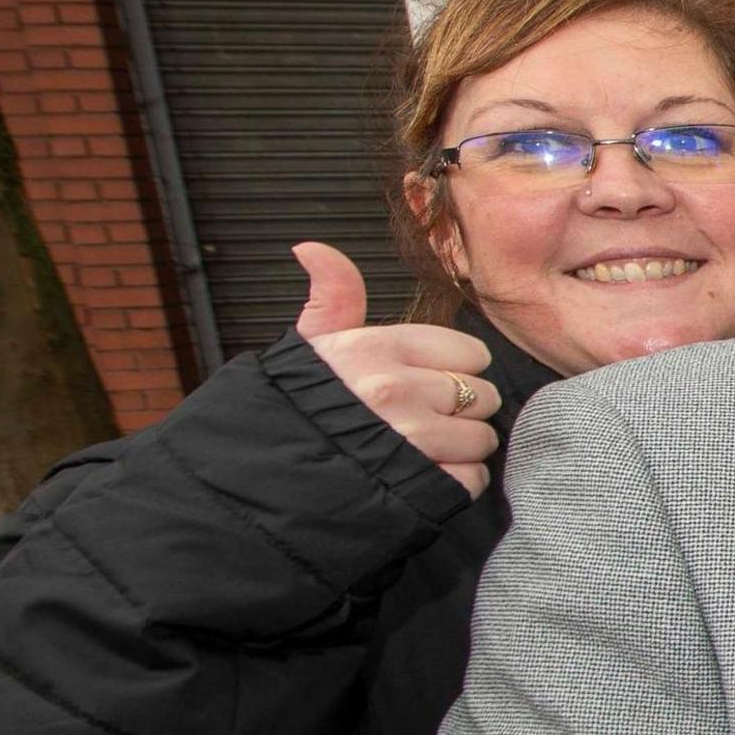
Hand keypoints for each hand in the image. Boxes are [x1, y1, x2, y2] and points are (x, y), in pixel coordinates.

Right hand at [296, 241, 499, 494]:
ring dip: (460, 449)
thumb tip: (312, 248)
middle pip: (482, 394)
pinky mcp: (422, 484)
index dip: (453, 370)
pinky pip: (472, 477)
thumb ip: (332, 299)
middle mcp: (396, 389)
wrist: (253, 486)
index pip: (469, 351)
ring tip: (418, 452)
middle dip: (459, 411)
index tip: (427, 383)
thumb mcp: (306, 349)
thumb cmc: (287, 415)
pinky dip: (455, 482)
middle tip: (421, 421)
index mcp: (374, 350)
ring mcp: (412, 439)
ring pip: (482, 438)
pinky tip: (420, 478)